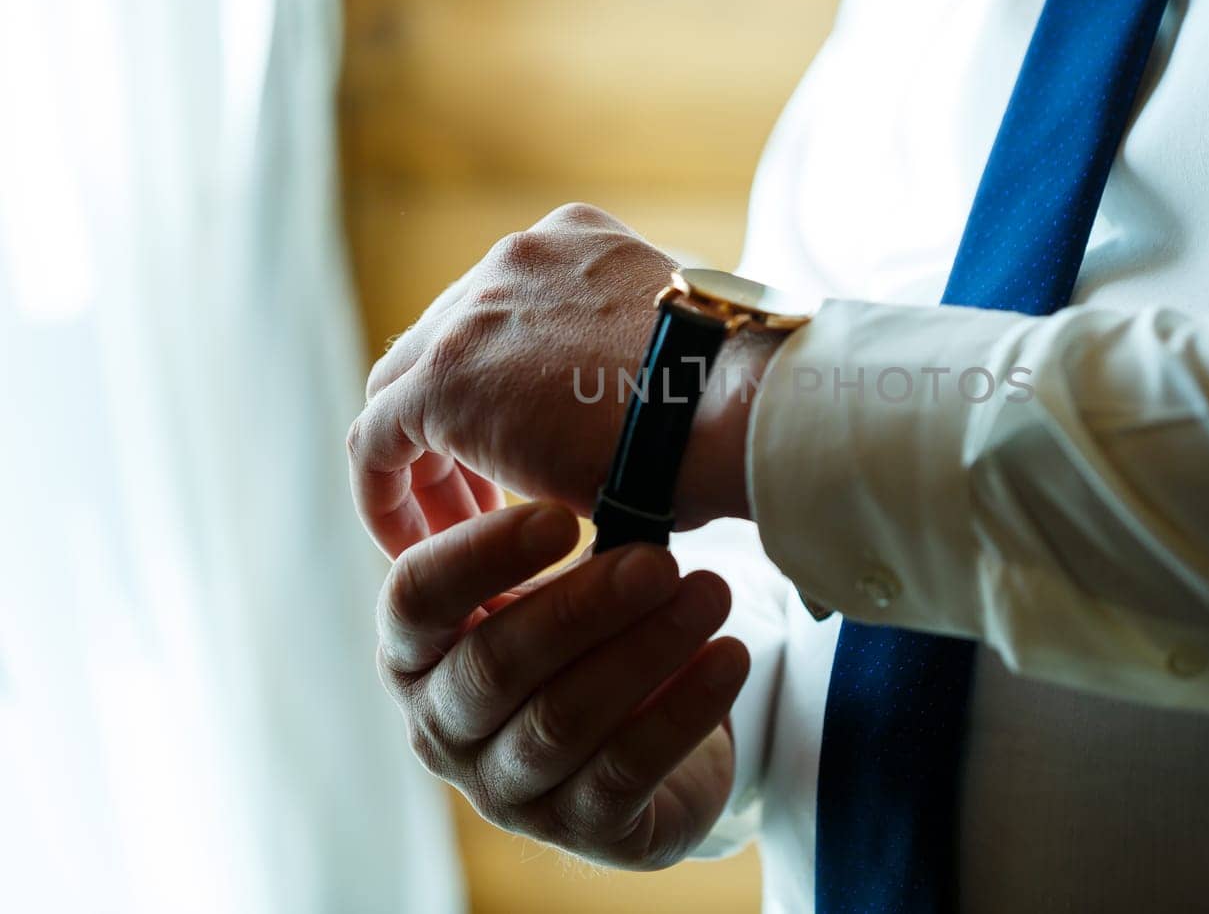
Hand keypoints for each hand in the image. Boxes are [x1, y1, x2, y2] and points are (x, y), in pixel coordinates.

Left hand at [347, 203, 770, 559]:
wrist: (739, 405)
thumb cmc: (739, 403)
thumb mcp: (680, 356)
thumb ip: (638, 366)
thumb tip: (644, 430)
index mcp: (576, 243)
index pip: (505, 314)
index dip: (503, 388)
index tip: (526, 452)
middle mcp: (517, 258)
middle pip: (446, 342)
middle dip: (455, 423)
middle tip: (484, 499)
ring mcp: (474, 309)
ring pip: (403, 389)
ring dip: (424, 464)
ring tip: (453, 532)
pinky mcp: (444, 380)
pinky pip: (377, 442)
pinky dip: (388, 497)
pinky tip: (416, 548)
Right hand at [378, 500, 749, 868]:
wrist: (644, 740)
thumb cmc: (581, 640)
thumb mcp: (545, 584)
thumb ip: (538, 533)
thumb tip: (589, 440)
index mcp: (416, 653)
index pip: (416, 599)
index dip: (482, 556)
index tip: (563, 515)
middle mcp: (440, 727)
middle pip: (496, 664)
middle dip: (585, 606)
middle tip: (660, 560)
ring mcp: (503, 789)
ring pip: (564, 719)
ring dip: (646, 649)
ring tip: (712, 594)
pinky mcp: (578, 830)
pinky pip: (628, 768)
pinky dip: (684, 707)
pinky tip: (730, 656)